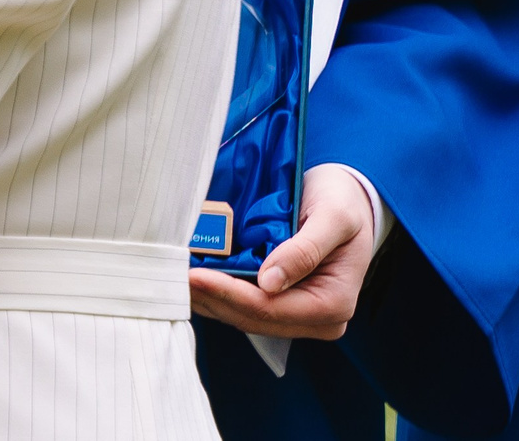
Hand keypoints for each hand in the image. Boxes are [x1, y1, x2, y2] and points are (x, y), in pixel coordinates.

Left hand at [188, 165, 378, 338]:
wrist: (347, 200)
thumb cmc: (342, 204)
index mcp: (334, 304)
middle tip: (171, 274)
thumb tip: (269, 283)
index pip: (270, 308)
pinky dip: (216, 291)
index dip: (229, 293)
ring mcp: (297, 313)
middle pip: (252, 317)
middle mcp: (317, 318)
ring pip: (242, 315)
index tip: (193, 275)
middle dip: (212, 297)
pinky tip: (191, 275)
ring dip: (208, 297)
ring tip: (173, 275)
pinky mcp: (280, 302)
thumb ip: (304, 250)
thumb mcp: (332, 219)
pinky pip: (242, 304)